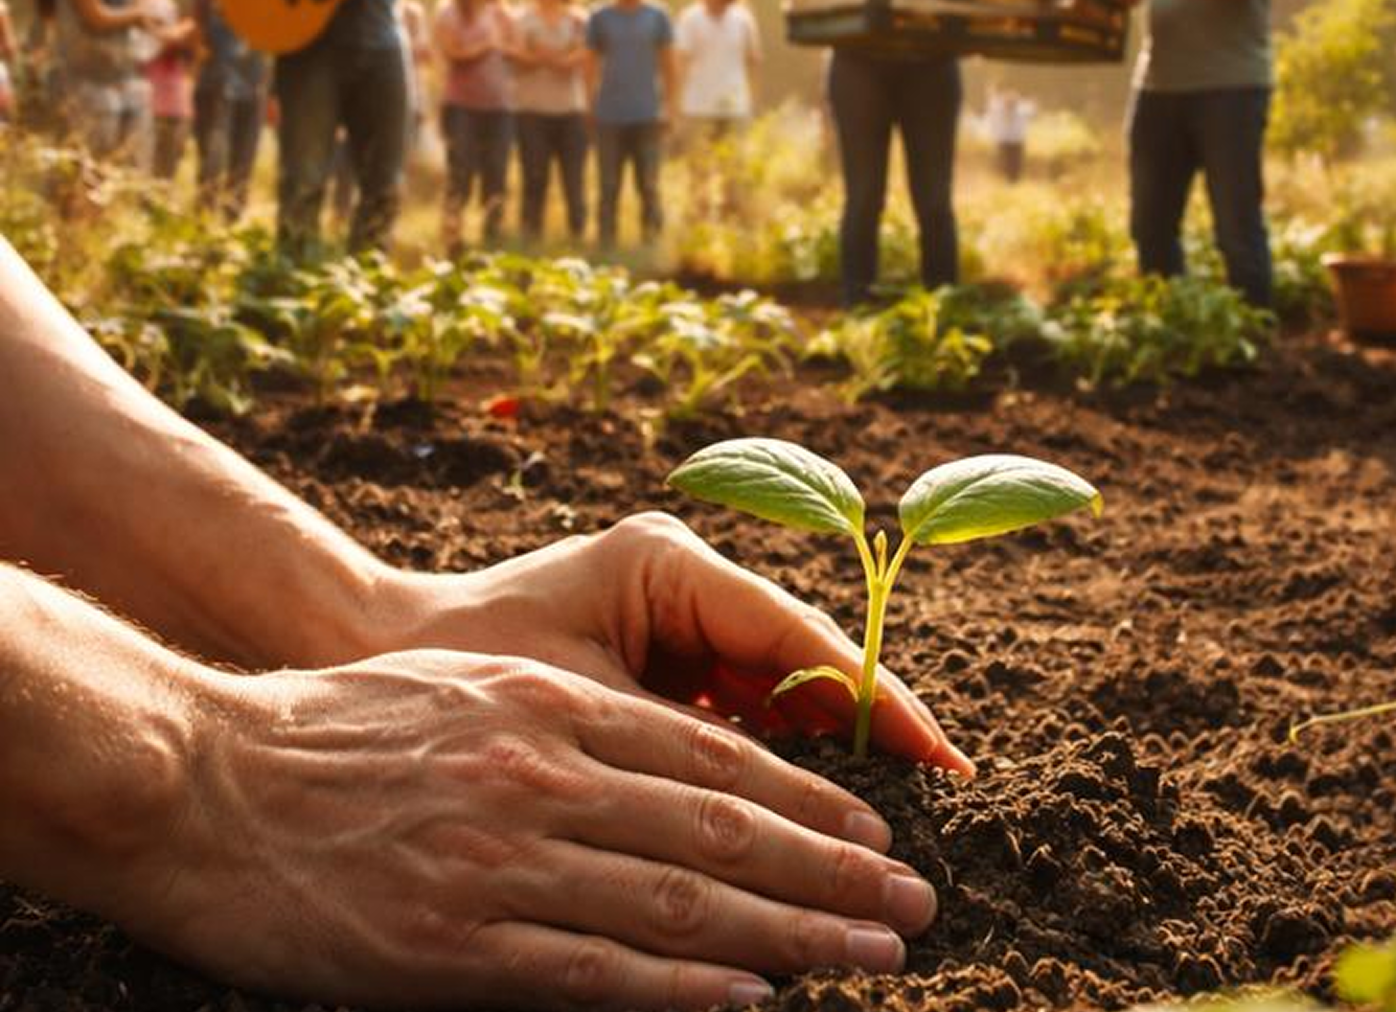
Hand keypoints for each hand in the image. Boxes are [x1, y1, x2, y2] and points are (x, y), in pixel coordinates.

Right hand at [130, 648, 934, 1008]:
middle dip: (832, 872)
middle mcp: (544, 777)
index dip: (807, 799)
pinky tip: (752, 998)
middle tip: (913, 904)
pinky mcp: (454, 945)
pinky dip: (684, 987)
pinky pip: (594, 971)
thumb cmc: (336, 731)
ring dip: (791, 932)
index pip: (712, 757)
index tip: (873, 833)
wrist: (201, 778)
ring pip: (679, 900)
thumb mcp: (468, 695)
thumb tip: (679, 778)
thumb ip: (570, 729)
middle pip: (722, 828)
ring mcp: (501, 863)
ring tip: (870, 952)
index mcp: (550, 711)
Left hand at [370, 513, 971, 774]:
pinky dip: (776, 765)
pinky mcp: (661, 654)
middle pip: (805, 664)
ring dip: (830, 761)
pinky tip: (816, 818)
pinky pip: (742, 712)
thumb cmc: (458, 667)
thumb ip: (679, 748)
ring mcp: (676, 615)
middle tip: (937, 807)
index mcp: (668, 564)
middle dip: (870, 740)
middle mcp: (685, 580)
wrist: (367, 651)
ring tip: (885, 833)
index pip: (798, 637)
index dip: (875, 703)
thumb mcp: (572, 707)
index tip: (938, 762)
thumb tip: (782, 814)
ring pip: (782, 693)